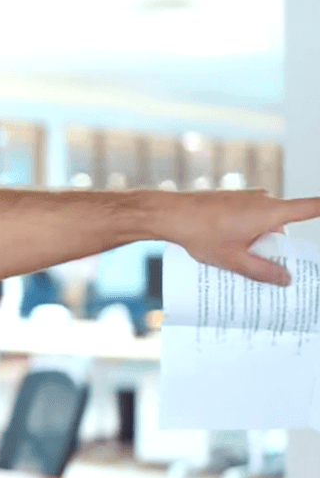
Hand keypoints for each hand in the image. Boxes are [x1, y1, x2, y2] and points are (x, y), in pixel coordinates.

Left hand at [154, 189, 319, 284]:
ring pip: (263, 223)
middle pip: (282, 227)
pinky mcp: (232, 199)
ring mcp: (246, 198)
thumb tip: (285, 279)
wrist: (170, 213)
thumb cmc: (201, 232)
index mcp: (271, 211)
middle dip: (273, 247)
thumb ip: (263, 272)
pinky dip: (243, 231)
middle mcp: (263, 199)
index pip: (310, 208)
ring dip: (255, 240)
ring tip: (235, 258)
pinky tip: (225, 246)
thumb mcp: (235, 260)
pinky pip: (248, 217)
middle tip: (260, 267)